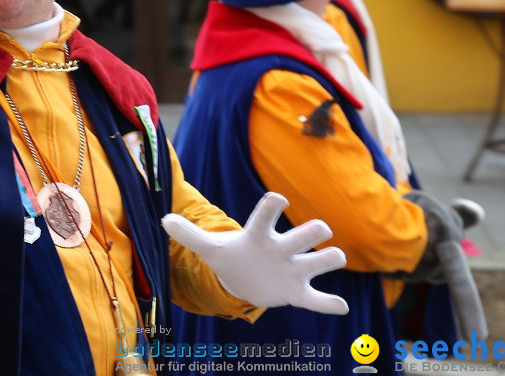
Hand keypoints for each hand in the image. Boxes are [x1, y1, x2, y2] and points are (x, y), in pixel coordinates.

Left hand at [163, 192, 347, 314]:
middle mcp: (282, 249)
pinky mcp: (298, 292)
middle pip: (306, 234)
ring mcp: (293, 270)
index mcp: (260, 236)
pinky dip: (330, 304)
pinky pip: (318, 300)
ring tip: (331, 258)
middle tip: (318, 231)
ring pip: (321, 261)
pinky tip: (340, 306)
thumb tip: (164, 220)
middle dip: (315, 230)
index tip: (278, 199)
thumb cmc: (232, 256)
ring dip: (329, 260)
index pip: (267, 215)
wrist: (246, 278)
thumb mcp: (210, 248)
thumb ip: (189, 235)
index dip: (274, 205)